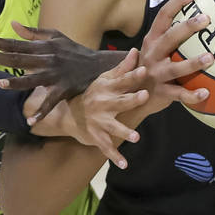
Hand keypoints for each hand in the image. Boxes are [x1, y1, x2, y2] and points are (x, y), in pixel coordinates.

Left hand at [0, 22, 117, 122]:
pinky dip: (42, 112)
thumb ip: (34, 33)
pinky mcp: (65, 89)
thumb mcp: (56, 37)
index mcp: (45, 47)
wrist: (99, 65)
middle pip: (20, 58)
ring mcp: (56, 75)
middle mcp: (49, 59)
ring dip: (16, 82)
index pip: (17, 43)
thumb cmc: (74, 51)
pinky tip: (31, 121)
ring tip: (0, 83)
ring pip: (33, 80)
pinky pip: (51, 102)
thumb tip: (13, 24)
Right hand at [64, 48, 152, 167]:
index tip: (144, 70)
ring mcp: (100, 121)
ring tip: (136, 137)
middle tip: (144, 96)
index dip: (133, 75)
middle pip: (120, 101)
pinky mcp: (97, 136)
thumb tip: (137, 50)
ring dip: (125, 132)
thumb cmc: (94, 93)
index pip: (122, 80)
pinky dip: (116, 158)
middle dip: (132, 99)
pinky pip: (107, 148)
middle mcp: (104, 104)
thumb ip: (123, 67)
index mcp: (107, 89)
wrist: (70, 115)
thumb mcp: (105, 79)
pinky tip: (125, 165)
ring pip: (114, 127)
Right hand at [134, 0, 213, 116]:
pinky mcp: (161, 93)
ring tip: (210, 58)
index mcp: (152, 40)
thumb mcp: (153, 50)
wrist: (128, 96)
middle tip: (205, 19)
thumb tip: (198, 18)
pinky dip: (192, 95)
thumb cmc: (149, 68)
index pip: (163, 16)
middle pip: (170, 38)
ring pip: (175, 68)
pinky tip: (206, 93)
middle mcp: (152, 54)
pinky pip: (178, 94)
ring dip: (193, 63)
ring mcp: (156, 74)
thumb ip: (169, 37)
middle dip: (187, 27)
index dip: (177, 3)